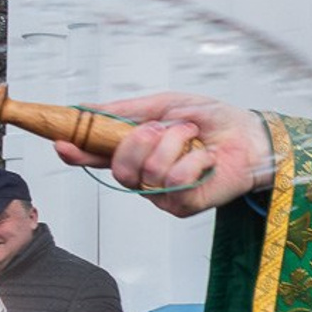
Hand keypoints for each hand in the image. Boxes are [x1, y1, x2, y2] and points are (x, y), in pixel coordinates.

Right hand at [54, 93, 273, 216]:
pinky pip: (174, 182)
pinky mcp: (185, 205)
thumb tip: (89, 108)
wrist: (251, 136)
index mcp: (138, 152)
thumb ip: (128, 111)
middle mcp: (146, 177)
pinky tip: (206, 158)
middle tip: (160, 126)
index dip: (75, 152)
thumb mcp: (167, 105)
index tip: (61, 142)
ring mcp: (164, 195)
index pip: (98, 158)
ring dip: (172, 144)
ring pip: (147, 173)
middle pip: (118, 169)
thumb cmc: (214, 121)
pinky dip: (192, 161)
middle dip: (137, 142)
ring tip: (193, 137)